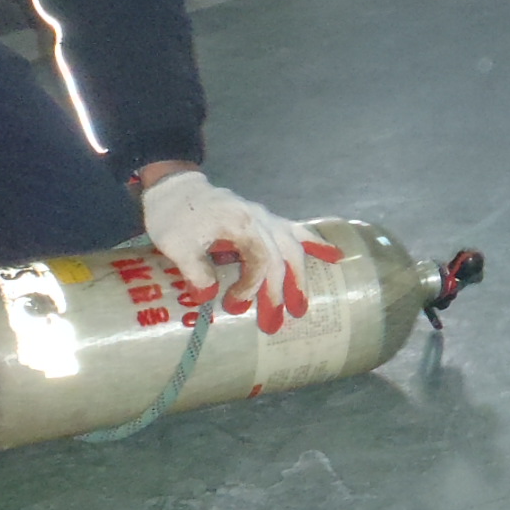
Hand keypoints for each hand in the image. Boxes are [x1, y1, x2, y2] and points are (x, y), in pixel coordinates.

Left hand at [138, 170, 341, 333]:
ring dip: (299, 278)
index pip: (260, 261)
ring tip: (301, 305)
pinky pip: (296, 231)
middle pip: (282, 257)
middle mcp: (261, 219)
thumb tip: (209, 296)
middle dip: (282, 292)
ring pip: (293, 247)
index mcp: (241, 223)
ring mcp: (266, 217)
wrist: (175, 187)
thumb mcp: (176, 244)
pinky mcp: (265, 219)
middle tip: (275, 322)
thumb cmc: (174, 216)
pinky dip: (314, 244)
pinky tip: (335, 256)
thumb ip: (196, 270)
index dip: (251, 286)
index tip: (233, 304)